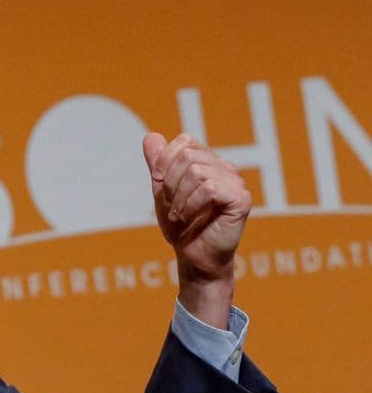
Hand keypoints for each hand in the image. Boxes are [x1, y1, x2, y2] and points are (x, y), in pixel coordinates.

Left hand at [142, 132, 251, 328]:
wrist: (194, 257)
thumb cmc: (181, 226)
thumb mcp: (163, 192)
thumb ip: (158, 165)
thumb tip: (151, 135)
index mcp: (209, 162)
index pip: (184, 142)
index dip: (165, 163)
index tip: (161, 187)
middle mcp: (226, 168)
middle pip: (188, 157)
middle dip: (170, 184)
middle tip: (172, 207)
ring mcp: (236, 182)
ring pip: (196, 171)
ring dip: (179, 198)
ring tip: (180, 216)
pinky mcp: (241, 198)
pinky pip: (209, 188)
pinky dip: (191, 204)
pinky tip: (189, 218)